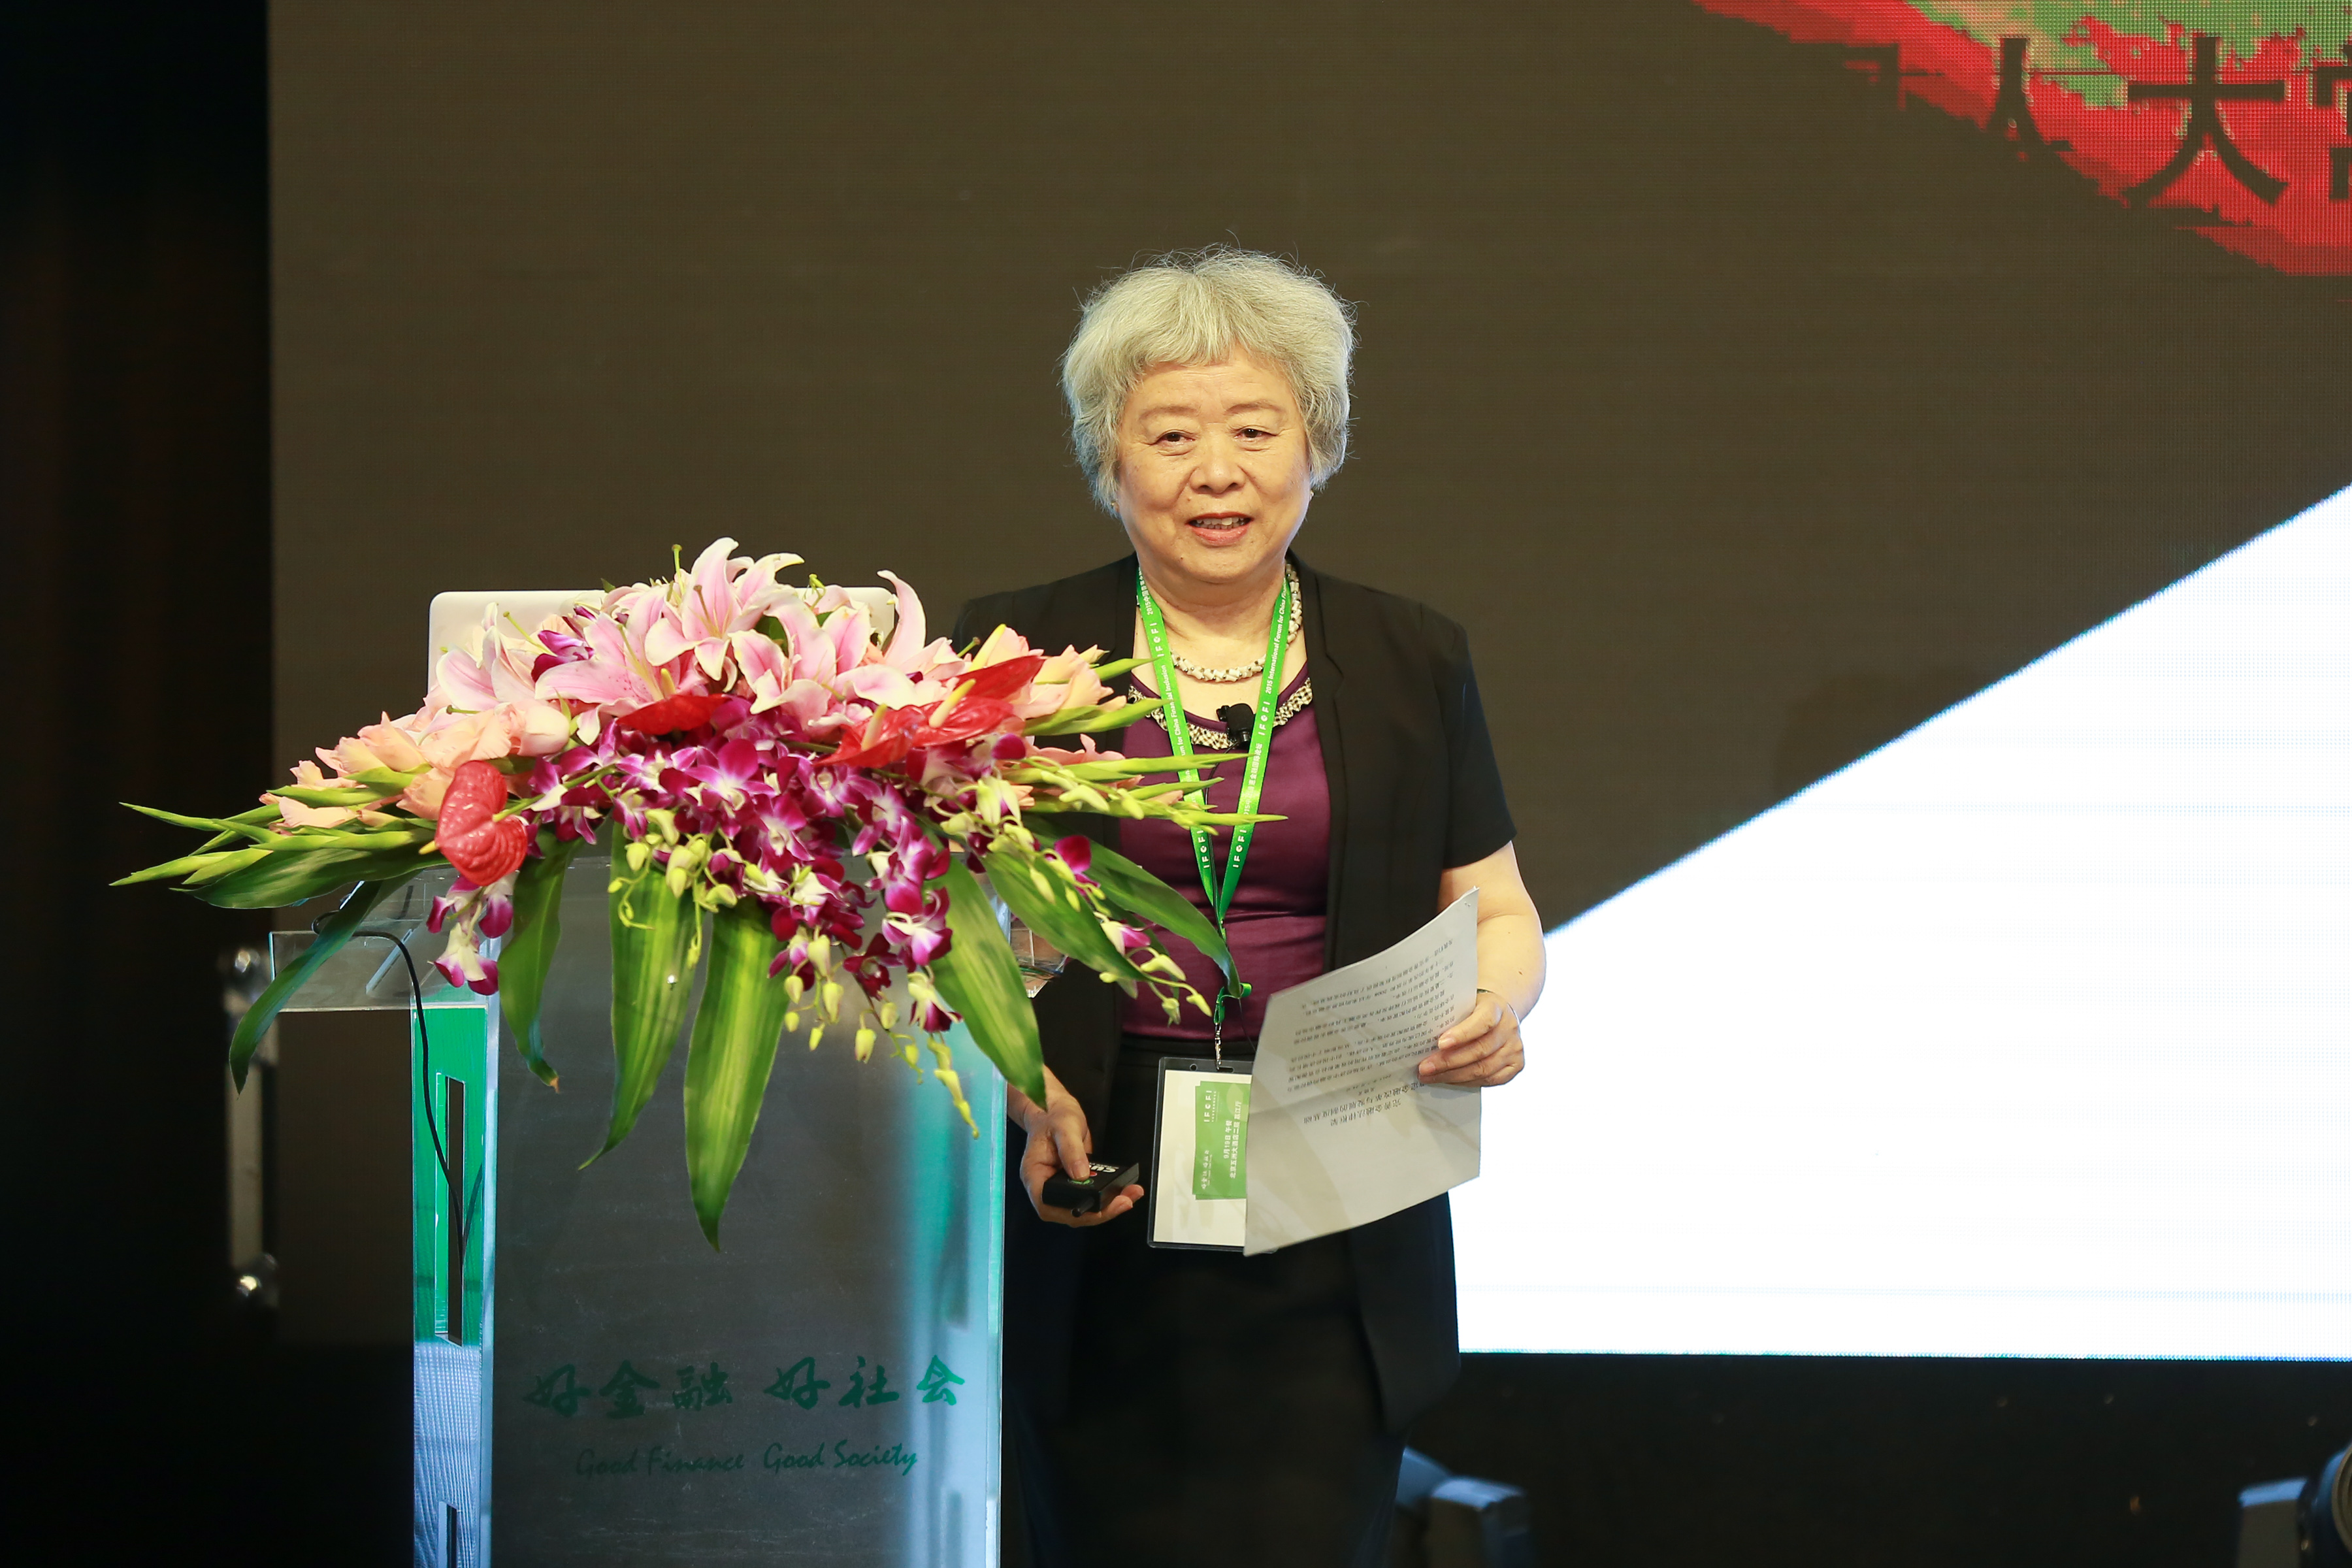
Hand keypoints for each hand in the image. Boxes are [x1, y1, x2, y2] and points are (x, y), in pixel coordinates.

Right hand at [1007, 1068, 1143, 1226]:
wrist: (1056, 1109)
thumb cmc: (1053, 1117)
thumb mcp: (1064, 1128)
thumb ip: (1071, 1150)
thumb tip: (1080, 1175)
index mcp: (1034, 1176)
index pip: (1048, 1206)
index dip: (1072, 1213)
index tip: (1096, 1209)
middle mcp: (1046, 1186)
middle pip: (1069, 1213)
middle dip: (1099, 1212)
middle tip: (1123, 1202)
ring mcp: (1061, 1186)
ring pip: (1082, 1208)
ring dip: (1108, 1207)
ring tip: (1130, 1195)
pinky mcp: (1074, 1182)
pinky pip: (1090, 1196)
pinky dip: (1108, 1197)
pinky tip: (1124, 1191)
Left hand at [1418, 988, 1524, 1086]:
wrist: (1499, 1015)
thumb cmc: (1475, 1009)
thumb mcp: (1465, 1004)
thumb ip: (1451, 1016)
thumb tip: (1421, 1036)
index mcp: (1497, 1008)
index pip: (1482, 1022)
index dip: (1462, 1034)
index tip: (1440, 1043)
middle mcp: (1509, 1028)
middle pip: (1479, 1050)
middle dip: (1448, 1062)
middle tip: (1425, 1067)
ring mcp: (1515, 1048)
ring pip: (1484, 1069)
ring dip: (1453, 1076)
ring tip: (1431, 1076)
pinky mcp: (1516, 1065)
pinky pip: (1490, 1080)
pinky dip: (1467, 1082)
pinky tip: (1449, 1080)